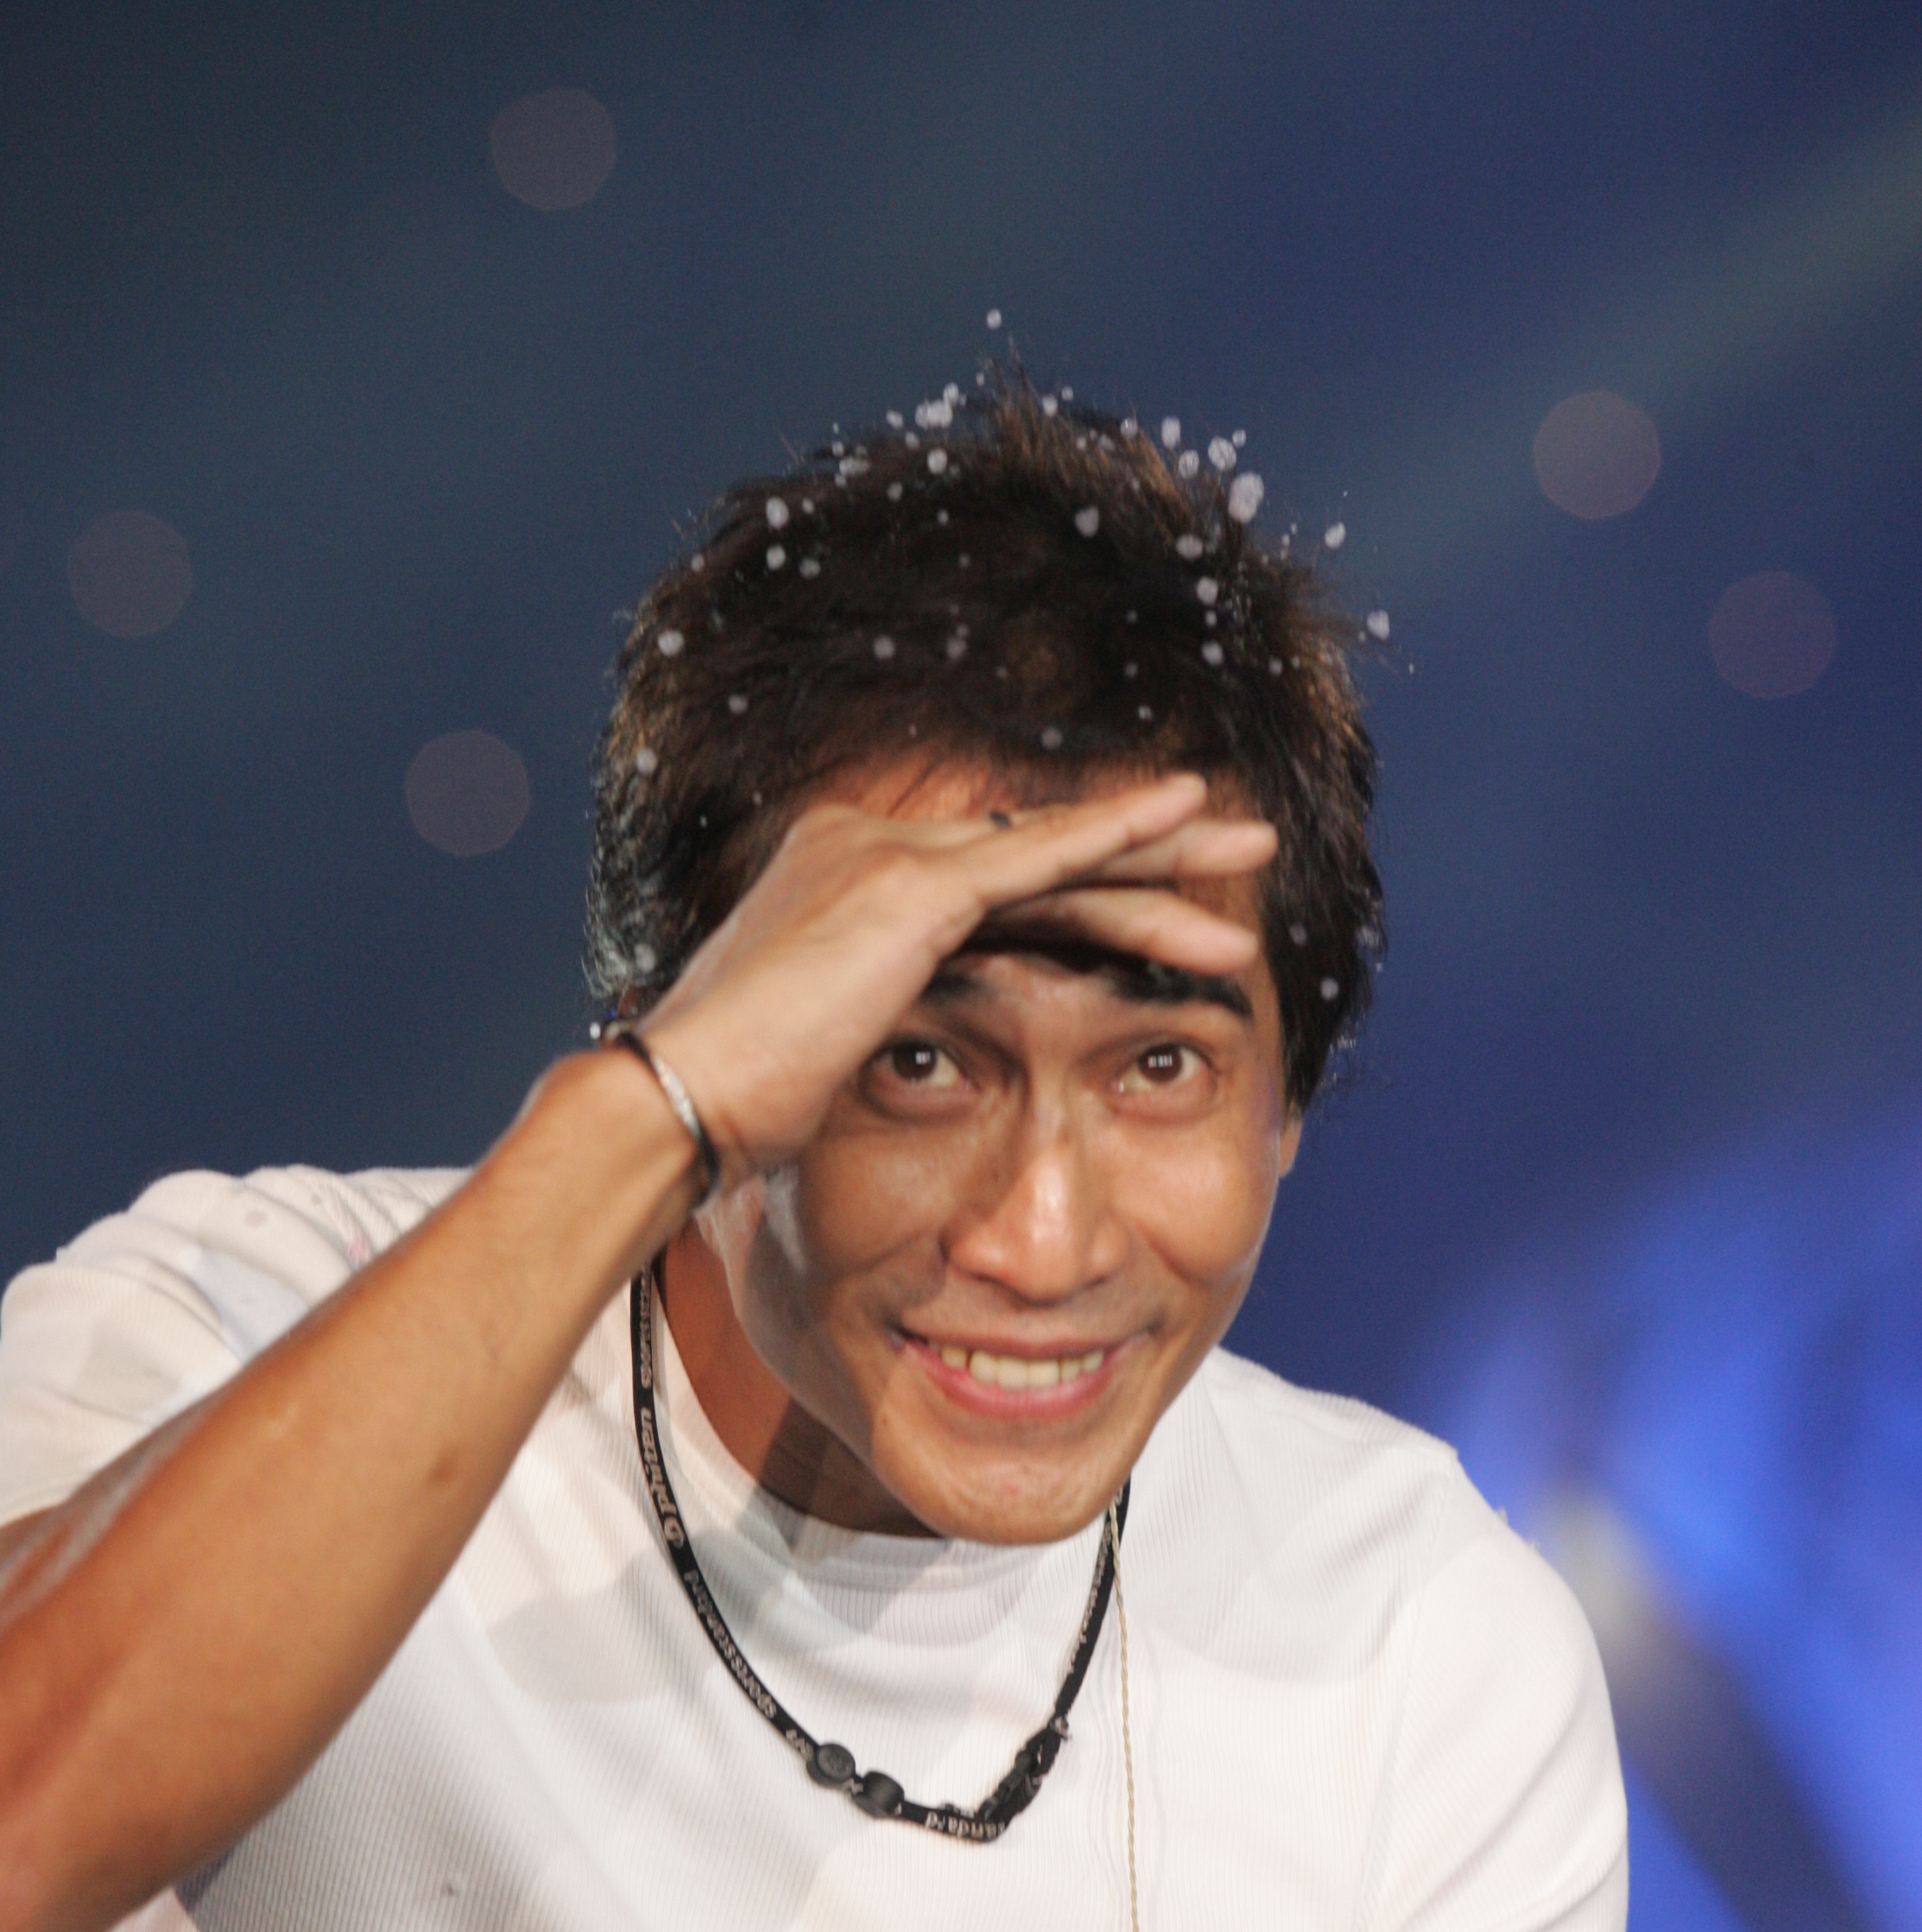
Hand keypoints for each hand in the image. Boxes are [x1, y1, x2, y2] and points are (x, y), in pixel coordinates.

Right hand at [640, 775, 1276, 1183]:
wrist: (678, 1105)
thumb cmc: (729, 1113)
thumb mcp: (818, 1059)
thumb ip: (873, 1031)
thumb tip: (891, 1069)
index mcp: (841, 882)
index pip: (993, 880)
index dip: (1085, 896)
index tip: (1154, 914)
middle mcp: (860, 845)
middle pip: (1035, 852)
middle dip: (1146, 852)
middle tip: (1236, 848)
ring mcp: (882, 857)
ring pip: (1054, 850)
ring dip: (1163, 851)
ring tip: (1253, 852)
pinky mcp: (907, 887)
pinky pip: (1038, 854)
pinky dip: (1118, 833)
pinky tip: (1184, 818)